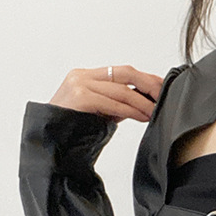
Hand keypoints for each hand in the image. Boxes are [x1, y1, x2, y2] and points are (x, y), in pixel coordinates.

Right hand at [48, 65, 164, 122]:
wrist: (51, 143)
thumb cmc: (75, 130)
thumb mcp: (100, 112)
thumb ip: (117, 104)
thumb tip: (144, 102)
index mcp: (86, 76)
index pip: (122, 72)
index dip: (145, 78)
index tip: (161, 87)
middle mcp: (82, 76)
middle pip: (125, 74)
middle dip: (149, 84)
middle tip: (164, 96)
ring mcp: (80, 85)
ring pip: (122, 90)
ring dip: (144, 102)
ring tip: (157, 111)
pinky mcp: (80, 97)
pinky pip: (114, 103)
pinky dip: (132, 111)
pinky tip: (144, 116)